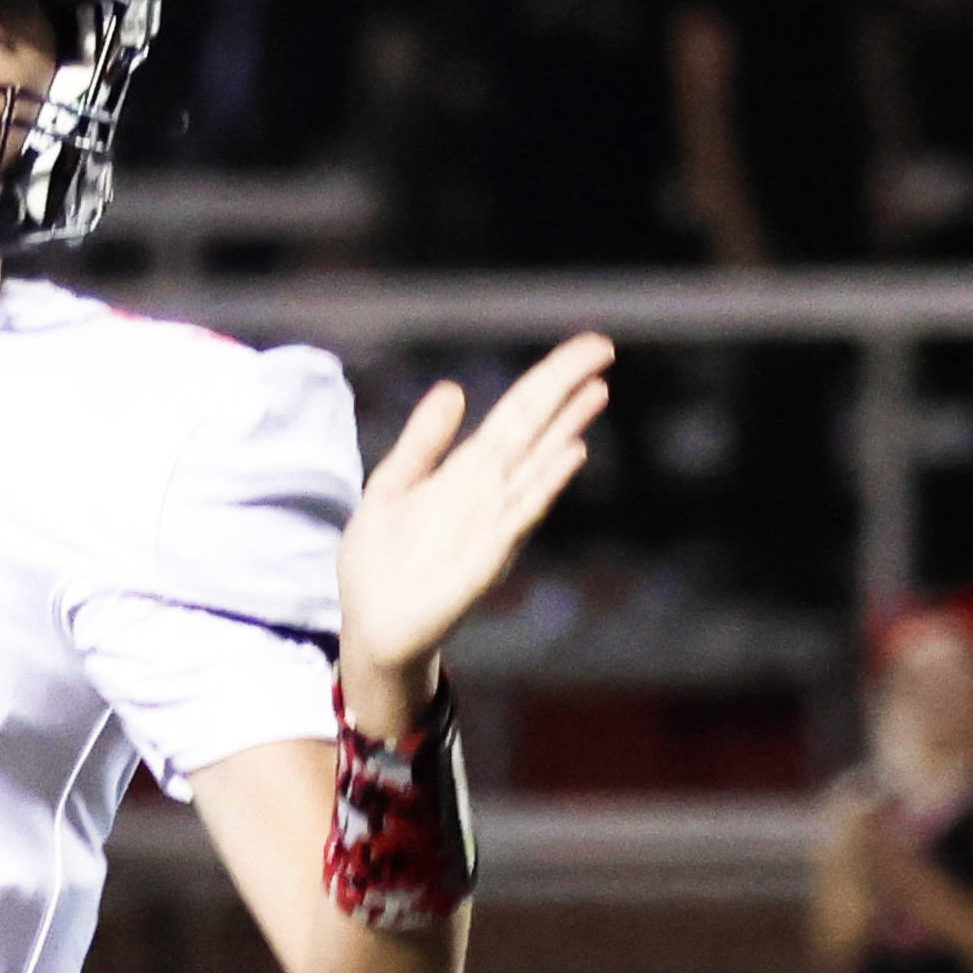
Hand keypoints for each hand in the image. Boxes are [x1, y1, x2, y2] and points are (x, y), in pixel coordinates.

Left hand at [336, 335, 611, 734]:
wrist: (369, 626)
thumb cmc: (380, 564)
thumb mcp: (392, 487)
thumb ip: (423, 442)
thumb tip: (455, 389)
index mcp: (468, 470)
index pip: (517, 414)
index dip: (549, 379)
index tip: (587, 347)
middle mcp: (489, 491)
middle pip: (534, 429)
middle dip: (565, 388)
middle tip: (603, 348)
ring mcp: (492, 523)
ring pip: (537, 466)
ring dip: (566, 429)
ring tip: (596, 391)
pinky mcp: (485, 558)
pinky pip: (521, 514)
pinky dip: (546, 483)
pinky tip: (571, 454)